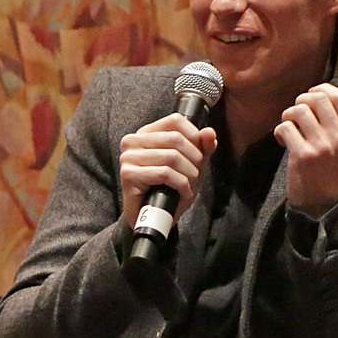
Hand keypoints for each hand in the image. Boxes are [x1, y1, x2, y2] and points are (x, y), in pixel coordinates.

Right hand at [118, 113, 216, 230]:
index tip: (199, 154)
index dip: (194, 136)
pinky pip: (164, 173)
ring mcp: (128, 158)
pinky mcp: (128, 175)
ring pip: (171, 156)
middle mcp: (132, 142)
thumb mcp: (190, 163)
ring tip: (190, 184)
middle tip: (196, 173)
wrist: (153, 216)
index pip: (175, 121)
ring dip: (189, 173)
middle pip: (175, 139)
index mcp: (145, 133)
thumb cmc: (169, 187)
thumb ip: (202, 146)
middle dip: (194, 158)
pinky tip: (182, 192)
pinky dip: (181, 185)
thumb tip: (209, 132)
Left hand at [276, 83, 337, 217]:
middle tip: (295, 115)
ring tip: (288, 129)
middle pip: (317, 99)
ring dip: (288, 116)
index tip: (310, 94)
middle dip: (301, 101)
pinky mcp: (303, 156)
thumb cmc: (331, 176)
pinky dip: (280, 131)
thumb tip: (322, 99)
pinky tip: (282, 141)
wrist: (324, 206)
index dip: (322, 89)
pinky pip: (286, 128)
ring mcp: (322, 146)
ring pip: (298, 110)